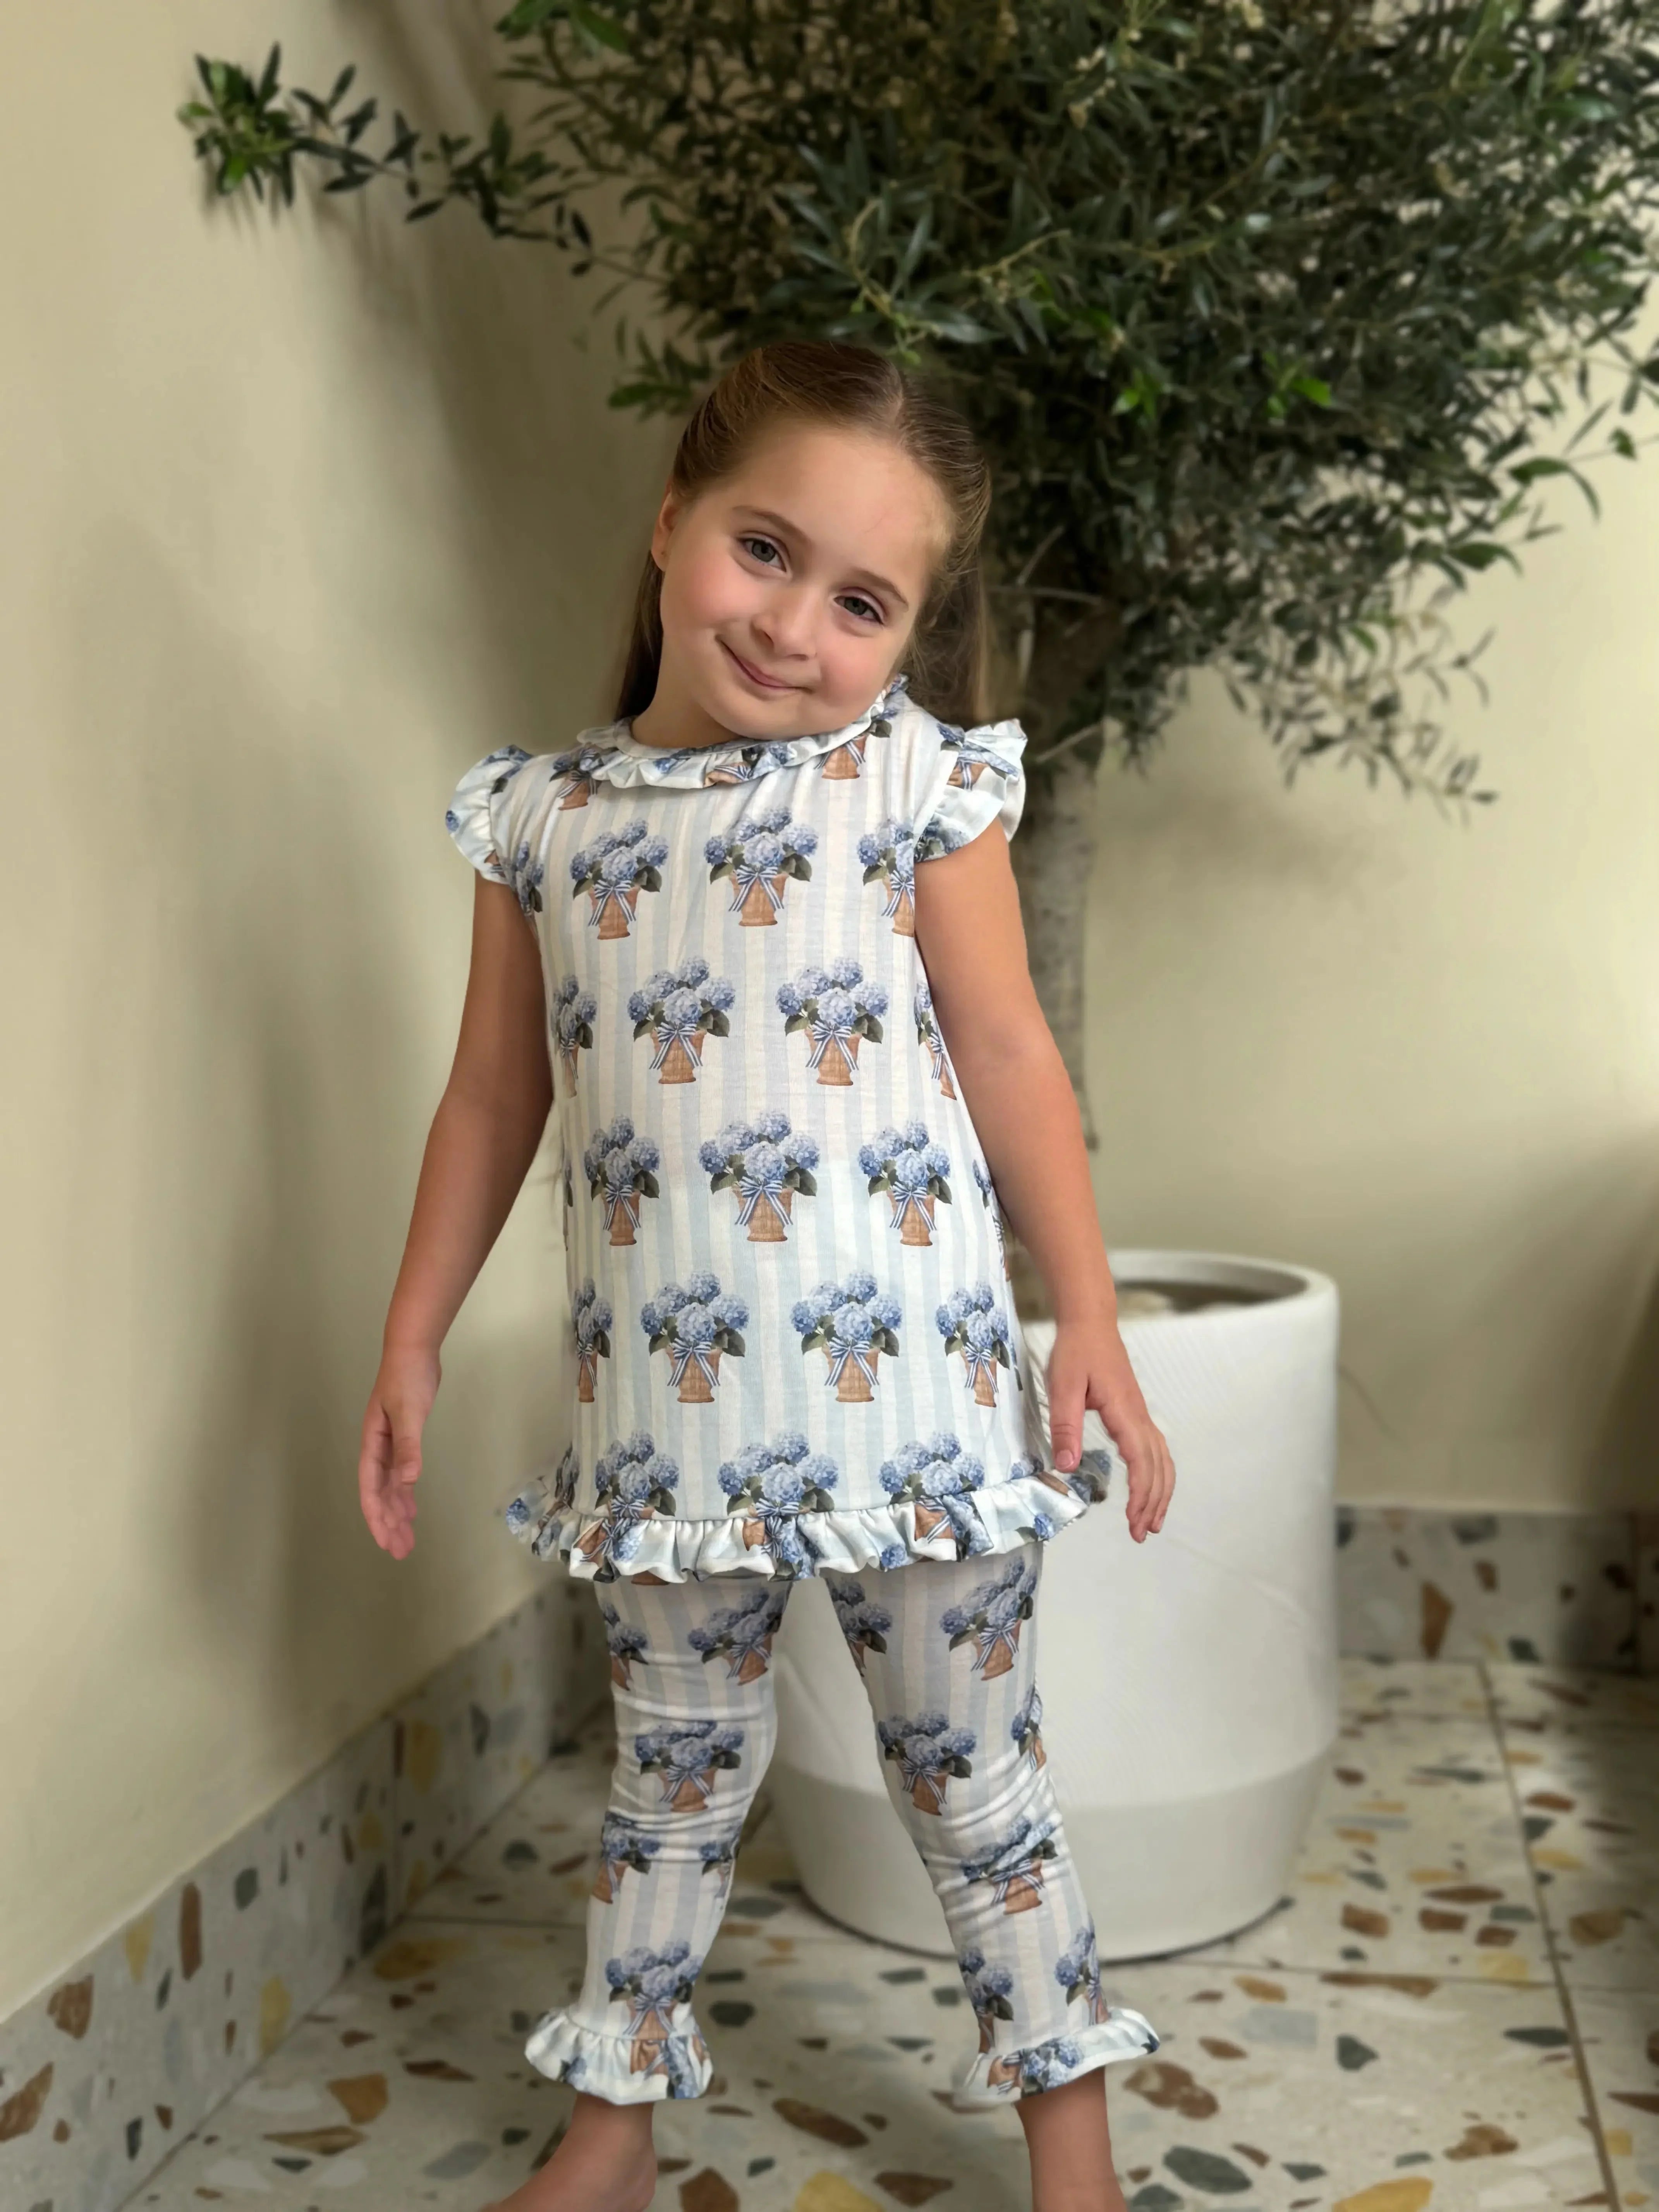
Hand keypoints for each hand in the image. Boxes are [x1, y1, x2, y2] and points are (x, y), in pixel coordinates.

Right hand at [359, 1343, 439, 1558]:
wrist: (413, 1349)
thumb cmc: (407, 1378)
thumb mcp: (408, 1413)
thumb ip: (408, 1447)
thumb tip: (408, 1481)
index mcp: (372, 1445)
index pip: (370, 1489)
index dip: (376, 1516)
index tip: (385, 1541)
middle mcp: (377, 1448)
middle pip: (379, 1493)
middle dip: (388, 1522)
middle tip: (400, 1551)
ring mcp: (389, 1443)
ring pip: (390, 1487)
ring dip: (398, 1511)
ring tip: (407, 1538)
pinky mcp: (403, 1437)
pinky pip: (401, 1473)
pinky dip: (405, 1491)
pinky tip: (412, 1507)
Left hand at [1045, 1315, 1175, 1543]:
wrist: (1091, 1323)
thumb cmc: (1076, 1352)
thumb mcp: (1062, 1388)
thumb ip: (1066, 1427)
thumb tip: (1067, 1468)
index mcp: (1124, 1412)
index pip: (1142, 1461)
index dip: (1141, 1495)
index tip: (1134, 1522)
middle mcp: (1139, 1416)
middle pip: (1158, 1466)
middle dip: (1154, 1502)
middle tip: (1142, 1533)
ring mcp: (1140, 1414)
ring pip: (1162, 1459)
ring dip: (1161, 1491)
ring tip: (1153, 1521)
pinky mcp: (1135, 1412)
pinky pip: (1156, 1448)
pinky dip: (1158, 1473)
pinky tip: (1151, 1486)